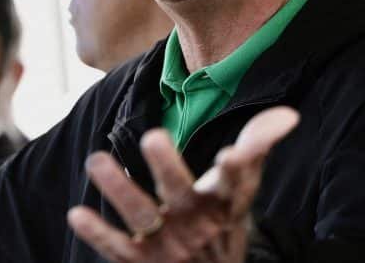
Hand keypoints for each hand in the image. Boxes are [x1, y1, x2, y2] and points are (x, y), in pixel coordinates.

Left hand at [68, 106, 298, 262]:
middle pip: (181, 194)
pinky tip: (76, 213)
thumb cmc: (221, 220)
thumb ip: (257, 147)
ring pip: (141, 217)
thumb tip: (288, 115)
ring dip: (119, 190)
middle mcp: (195, 223)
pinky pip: (117, 247)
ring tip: (95, 160)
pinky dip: (98, 234)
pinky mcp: (139, 260)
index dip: (235, 170)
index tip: (230, 154)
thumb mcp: (240, 189)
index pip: (234, 186)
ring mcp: (166, 243)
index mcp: (224, 204)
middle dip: (168, 168)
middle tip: (153, 136)